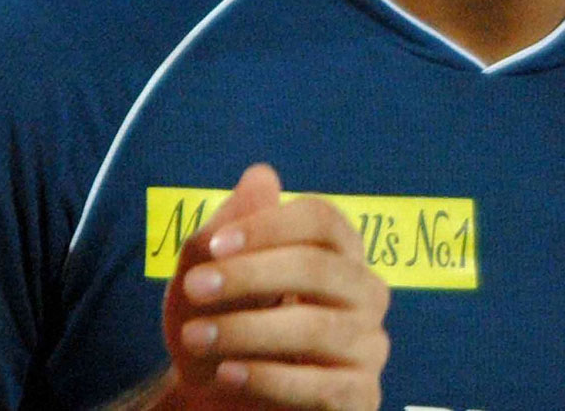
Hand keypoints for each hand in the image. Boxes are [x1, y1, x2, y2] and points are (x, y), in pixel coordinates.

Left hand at [158, 164, 389, 409]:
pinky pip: (321, 386)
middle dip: (250, 276)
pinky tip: (227, 373)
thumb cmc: (218, 322)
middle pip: (320, 268)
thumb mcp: (205, 273)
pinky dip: (268, 378)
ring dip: (246, 330)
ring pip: (317, 328)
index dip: (269, 226)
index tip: (216, 245)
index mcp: (336, 250)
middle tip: (195, 288)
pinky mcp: (360, 398)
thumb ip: (228, 226)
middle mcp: (363, 292)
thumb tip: (262, 175)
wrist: (212, 398)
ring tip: (196, 337)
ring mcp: (368, 346)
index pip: (322, 219)